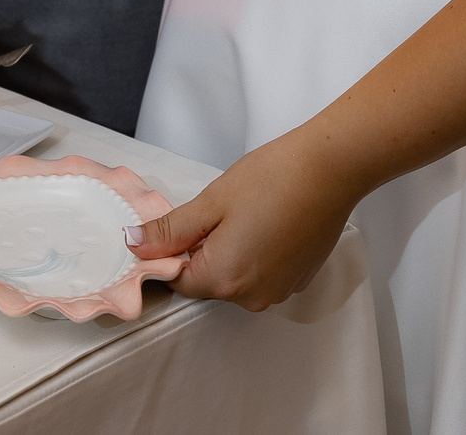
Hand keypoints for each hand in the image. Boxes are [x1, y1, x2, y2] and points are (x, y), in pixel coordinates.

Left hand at [126, 131, 362, 311]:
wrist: (332, 168)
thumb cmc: (272, 178)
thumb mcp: (211, 201)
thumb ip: (170, 231)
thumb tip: (132, 245)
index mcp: (225, 279)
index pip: (177, 281)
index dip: (172, 252)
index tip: (183, 223)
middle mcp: (252, 297)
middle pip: (208, 282)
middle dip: (203, 250)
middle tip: (218, 211)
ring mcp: (279, 291)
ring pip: (235, 278)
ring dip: (231, 252)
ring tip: (247, 213)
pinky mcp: (297, 280)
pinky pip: (262, 274)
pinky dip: (258, 253)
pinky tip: (268, 221)